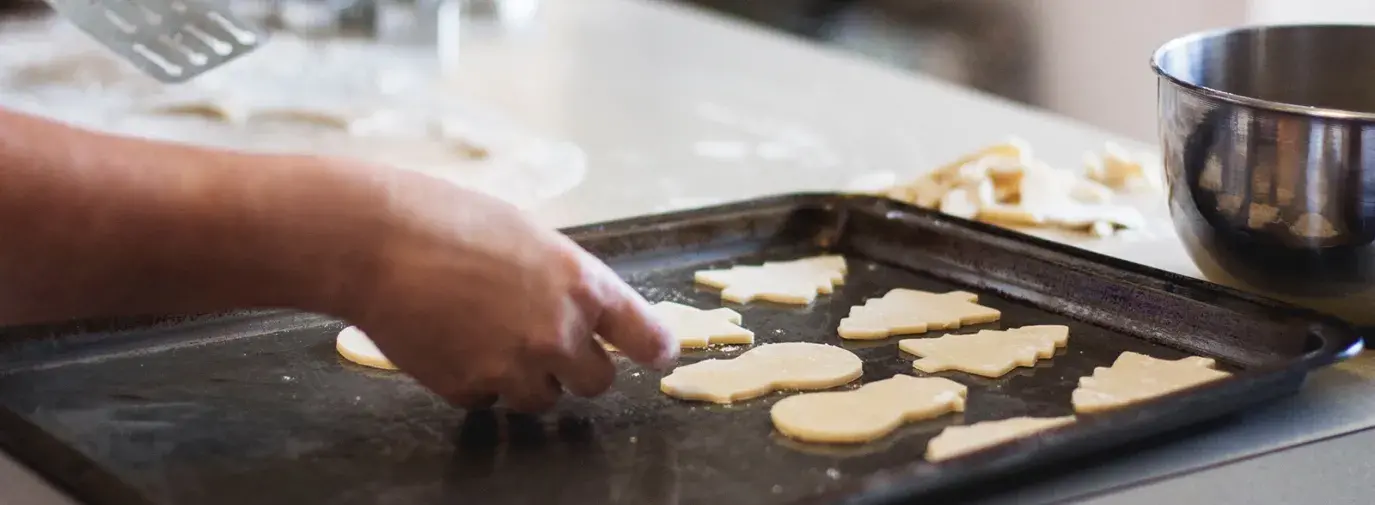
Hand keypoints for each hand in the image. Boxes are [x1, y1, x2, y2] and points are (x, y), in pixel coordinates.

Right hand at [335, 170, 677, 411]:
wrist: (374, 240)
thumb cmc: (447, 219)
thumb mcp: (528, 235)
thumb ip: (563, 279)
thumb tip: (582, 310)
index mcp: (583, 284)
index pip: (646, 336)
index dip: (655, 348)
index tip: (658, 353)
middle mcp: (559, 333)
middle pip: (597, 382)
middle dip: (576, 367)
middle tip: (544, 342)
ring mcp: (514, 367)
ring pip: (543, 399)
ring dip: (525, 378)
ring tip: (485, 334)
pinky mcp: (469, 389)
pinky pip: (488, 400)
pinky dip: (475, 381)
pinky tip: (450, 341)